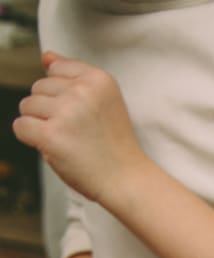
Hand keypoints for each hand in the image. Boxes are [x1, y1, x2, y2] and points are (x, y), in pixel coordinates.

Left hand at [12, 52, 150, 204]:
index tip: (84, 114)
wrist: (127, 179)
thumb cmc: (113, 143)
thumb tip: (45, 56)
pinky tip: (55, 148)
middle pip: (39, 87)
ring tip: (68, 140)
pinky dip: (32, 139)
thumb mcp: (103, 101)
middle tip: (78, 131)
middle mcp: (83, 91)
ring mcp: (66, 112)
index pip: (56, 69)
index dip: (64, 94)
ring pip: (27, 106)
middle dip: (50, 109)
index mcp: (100, 79)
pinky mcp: (51, 135)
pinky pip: (20, 127)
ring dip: (41, 124)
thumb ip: (74, 76)